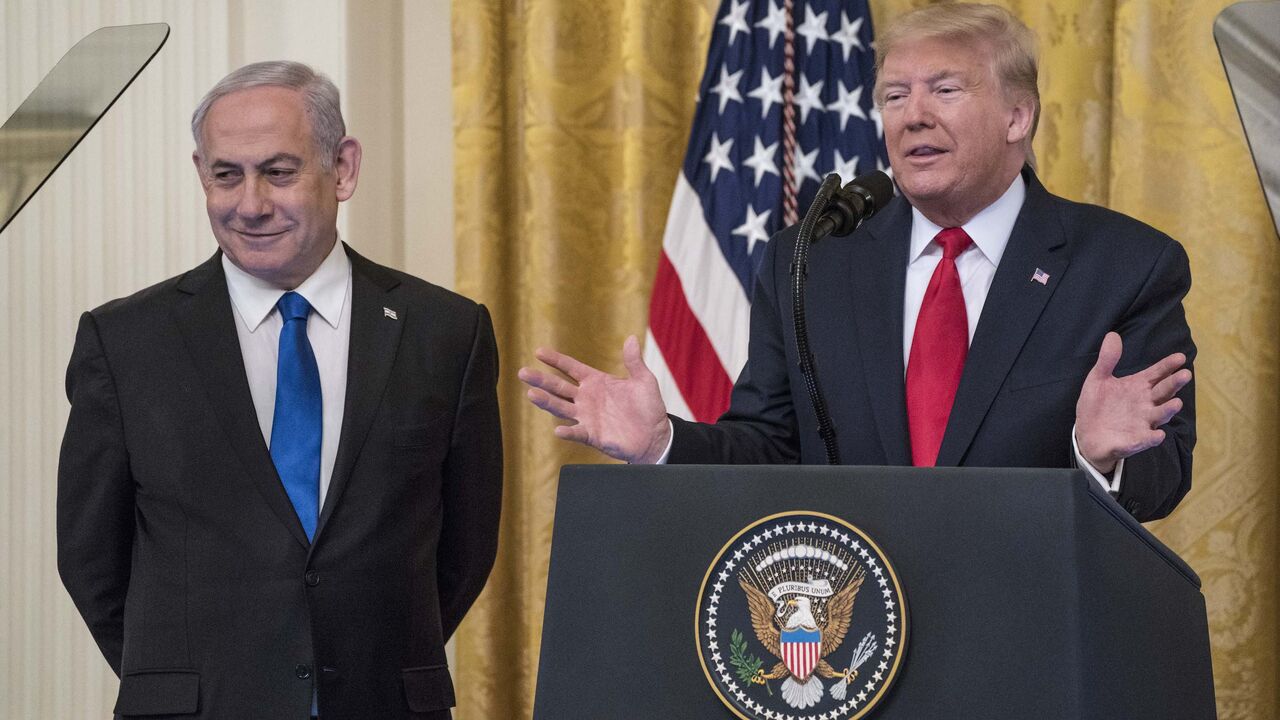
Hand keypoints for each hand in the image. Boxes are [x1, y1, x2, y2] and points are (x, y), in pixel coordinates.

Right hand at [517, 335, 670, 462]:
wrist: (655, 436)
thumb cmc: (648, 408)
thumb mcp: (644, 381)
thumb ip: (634, 362)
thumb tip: (631, 338)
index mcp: (596, 381)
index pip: (570, 368)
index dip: (555, 360)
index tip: (539, 352)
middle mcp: (586, 398)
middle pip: (558, 387)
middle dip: (541, 380)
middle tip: (523, 372)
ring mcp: (587, 417)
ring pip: (561, 407)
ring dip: (546, 402)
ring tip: (531, 394)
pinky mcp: (592, 435)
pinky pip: (577, 432)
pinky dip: (568, 431)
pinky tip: (559, 429)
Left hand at [1075, 332, 1191, 473]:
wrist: (1086, 434)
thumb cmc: (1097, 405)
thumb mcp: (1098, 379)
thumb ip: (1107, 360)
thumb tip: (1112, 335)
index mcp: (1138, 387)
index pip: (1157, 374)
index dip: (1167, 365)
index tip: (1180, 357)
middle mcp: (1145, 404)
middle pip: (1163, 392)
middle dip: (1174, 384)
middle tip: (1185, 374)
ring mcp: (1142, 423)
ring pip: (1160, 416)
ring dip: (1168, 410)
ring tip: (1176, 403)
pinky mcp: (1134, 441)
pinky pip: (1145, 440)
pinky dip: (1151, 438)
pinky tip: (1157, 435)